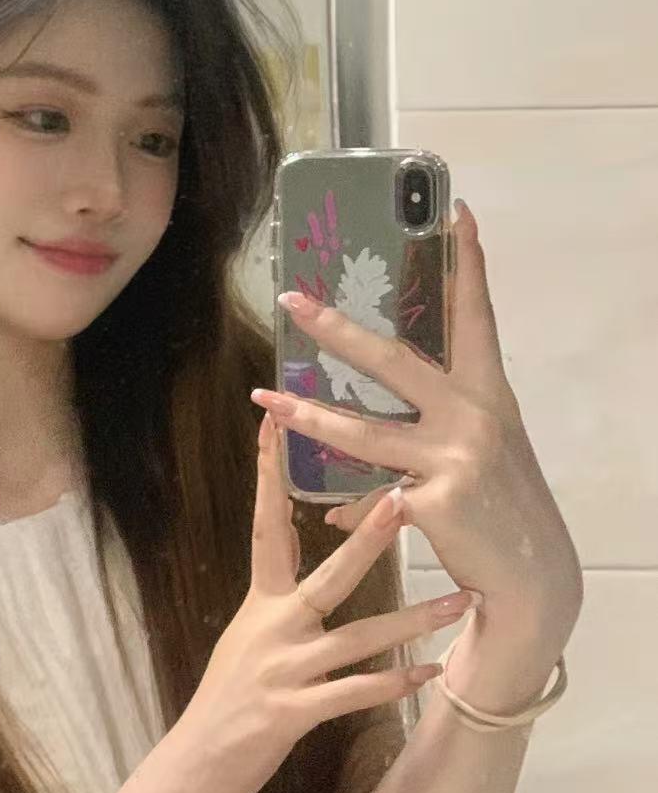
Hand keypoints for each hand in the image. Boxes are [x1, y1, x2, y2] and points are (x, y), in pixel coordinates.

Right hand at [169, 412, 475, 792]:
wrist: (195, 762)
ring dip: (413, 619)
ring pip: (359, 637)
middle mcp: (273, 628)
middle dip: (369, 538)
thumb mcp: (245, 634)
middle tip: (406, 501)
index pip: (266, 527)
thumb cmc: (226, 699)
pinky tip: (431, 671)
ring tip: (459, 603)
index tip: (274, 426)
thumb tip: (293, 542)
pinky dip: (395, 680)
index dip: (269, 475)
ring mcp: (284, 670)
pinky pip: (356, 692)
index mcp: (260, 602)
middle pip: (329, 575)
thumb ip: (276, 593)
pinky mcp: (294, 712)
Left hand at [253, 200, 582, 631]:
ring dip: (306, 415)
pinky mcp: (437, 499)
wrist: (529, 581)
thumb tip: (371, 416)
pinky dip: (348, 510)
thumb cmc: (498, 508)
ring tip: (263, 400)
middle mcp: (475, 415)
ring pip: (363, 431)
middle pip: (393, 360)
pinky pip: (371, 497)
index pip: (476, 316)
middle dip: (336, 329)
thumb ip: (430, 431)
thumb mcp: (477, 453)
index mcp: (488, 394)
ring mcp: (456, 456)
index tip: (457, 212)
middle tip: (293, 300)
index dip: (467, 264)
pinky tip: (329, 518)